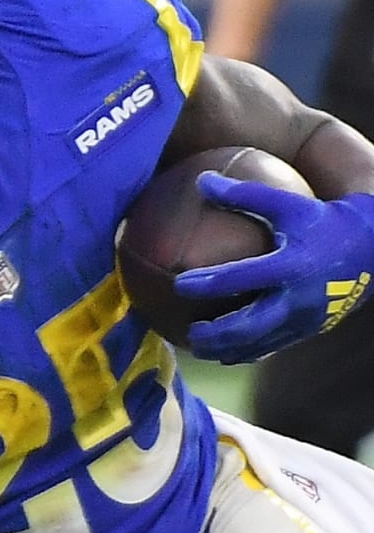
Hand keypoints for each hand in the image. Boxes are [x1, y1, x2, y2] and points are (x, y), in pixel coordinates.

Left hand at [175, 174, 373, 362]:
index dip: (208, 282)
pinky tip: (224, 353)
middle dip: (217, 334)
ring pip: (260, 344)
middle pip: (250, 325)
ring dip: (228, 350)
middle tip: (190, 333)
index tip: (179, 284)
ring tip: (199, 349)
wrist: (373, 249)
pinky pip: (273, 347)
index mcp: (291, 265)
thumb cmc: (324, 222)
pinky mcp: (309, 329)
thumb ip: (244, 194)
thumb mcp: (288, 205)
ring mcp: (305, 318)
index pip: (242, 277)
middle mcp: (298, 297)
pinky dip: (247, 352)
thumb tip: (201, 180)